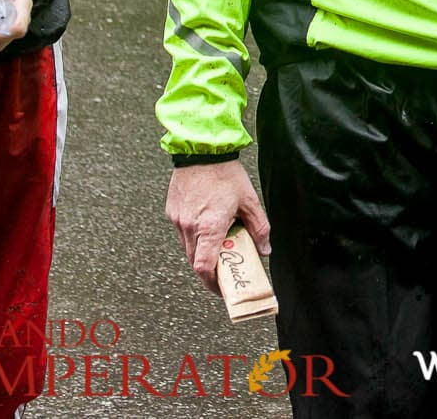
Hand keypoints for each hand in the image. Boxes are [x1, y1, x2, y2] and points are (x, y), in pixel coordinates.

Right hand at [166, 162, 271, 294]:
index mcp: (210, 226)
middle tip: (225, 270)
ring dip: (202, 254)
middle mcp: (190, 226)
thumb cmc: (225, 173)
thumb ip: (259, 228)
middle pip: (196, 263)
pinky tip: (206, 227)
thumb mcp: (250, 201)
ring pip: (187, 250)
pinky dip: (194, 238)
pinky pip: (182, 234)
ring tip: (218, 247)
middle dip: (210, 271)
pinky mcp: (172, 212)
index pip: (204, 267)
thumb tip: (265, 249)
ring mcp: (178, 220)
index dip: (213, 283)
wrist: (201, 149)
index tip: (223, 287)